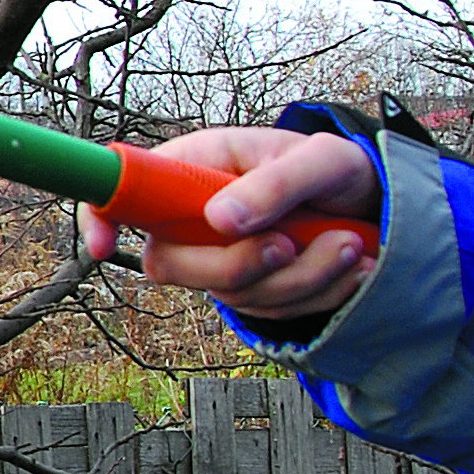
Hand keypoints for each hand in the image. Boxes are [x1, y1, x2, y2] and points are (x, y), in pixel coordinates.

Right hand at [81, 124, 380, 323]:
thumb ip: (273, 185)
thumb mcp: (320, 161)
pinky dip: (317, 294)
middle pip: (169, 263)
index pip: (123, 190)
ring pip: (229, 294)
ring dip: (300, 278)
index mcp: (195, 168)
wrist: (374, 204)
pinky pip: (269, 312)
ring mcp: (218, 257)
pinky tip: (348, 265)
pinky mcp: (250, 289)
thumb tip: (218, 220)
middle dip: (239, 265)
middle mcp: (194, 217)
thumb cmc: (337, 169)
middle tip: (293, 241)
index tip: (102, 246)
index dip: (99, 216)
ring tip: (347, 244)